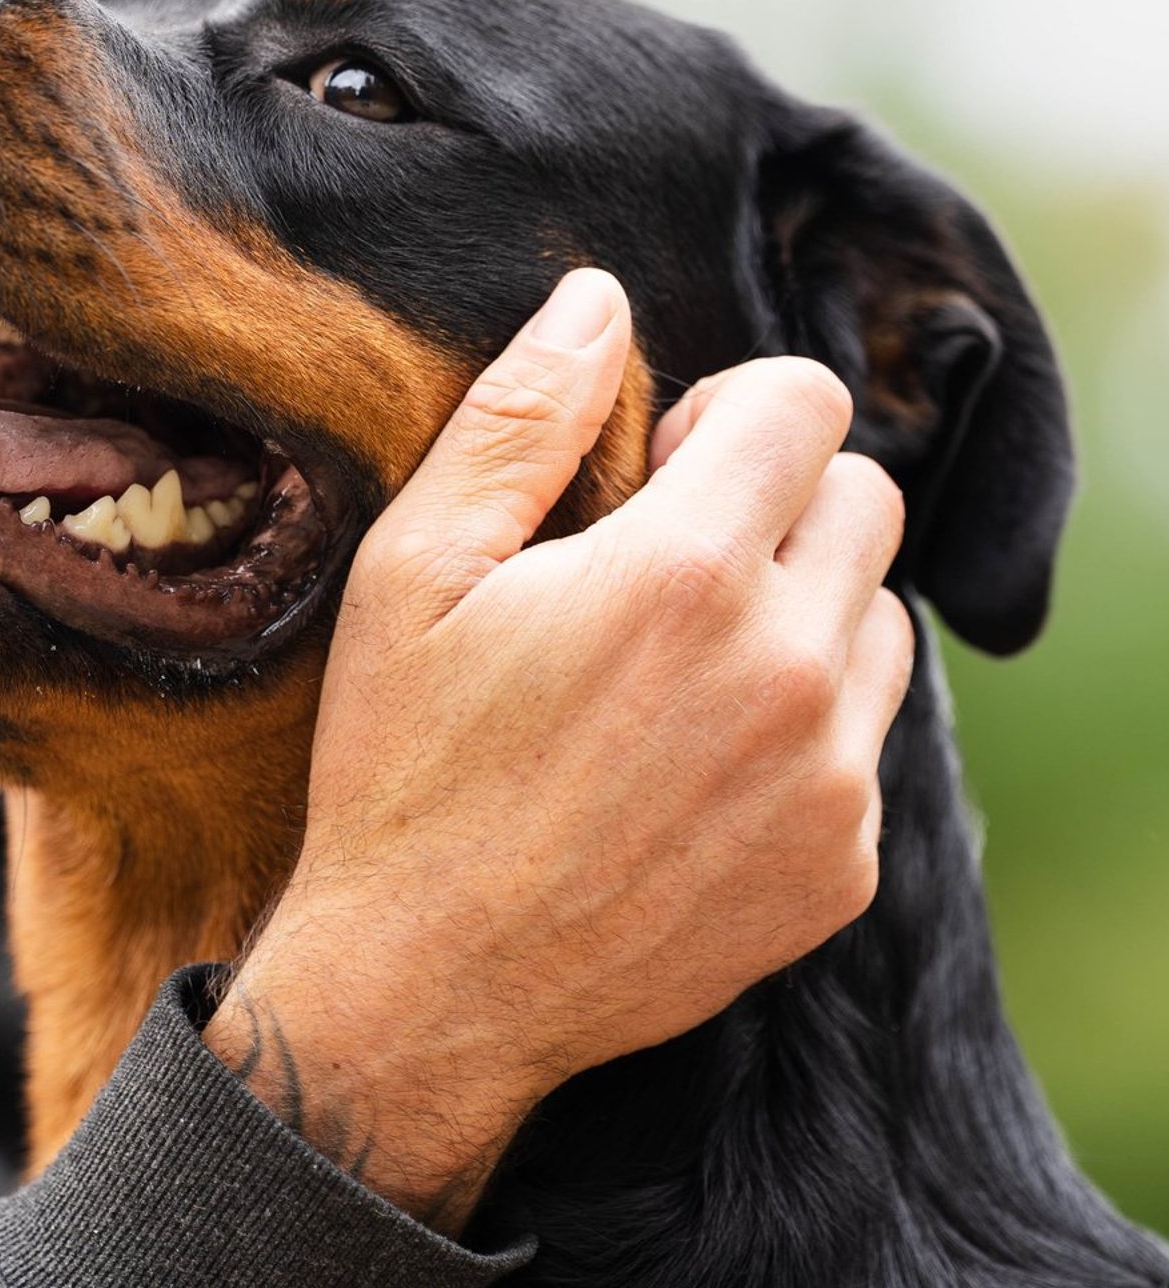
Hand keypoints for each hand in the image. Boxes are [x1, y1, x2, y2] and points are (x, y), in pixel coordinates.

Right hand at [204, 269, 913, 1232]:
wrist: (429, 990)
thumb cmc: (405, 765)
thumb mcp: (416, 569)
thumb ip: (521, 417)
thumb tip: (597, 297)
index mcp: (684, 572)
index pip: (809, 404)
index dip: (730, 411)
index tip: (659, 468)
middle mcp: (786, 669)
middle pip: (867, 499)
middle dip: (779, 499)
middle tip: (668, 562)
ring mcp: (828, 778)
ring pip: (883, 618)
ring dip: (806, 609)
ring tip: (683, 664)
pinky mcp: (843, 866)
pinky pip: (868, 741)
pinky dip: (807, 727)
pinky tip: (692, 762)